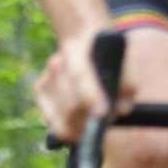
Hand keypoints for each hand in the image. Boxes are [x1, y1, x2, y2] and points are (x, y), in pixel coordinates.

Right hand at [33, 27, 133, 143]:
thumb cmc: (106, 54)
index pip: (80, 75)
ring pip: (61, 118)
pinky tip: (79, 123)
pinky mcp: (39, 91)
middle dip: (89, 120)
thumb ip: (128, 82)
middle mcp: (56, 64)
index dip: (91, 96)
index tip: (102, 114)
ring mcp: (45, 79)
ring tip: (94, 120)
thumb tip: (122, 108)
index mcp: (75, 50)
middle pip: (70, 105)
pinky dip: (68, 128)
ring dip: (80, 126)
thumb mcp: (123, 60)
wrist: (82, 39)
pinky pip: (52, 121)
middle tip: (106, 120)